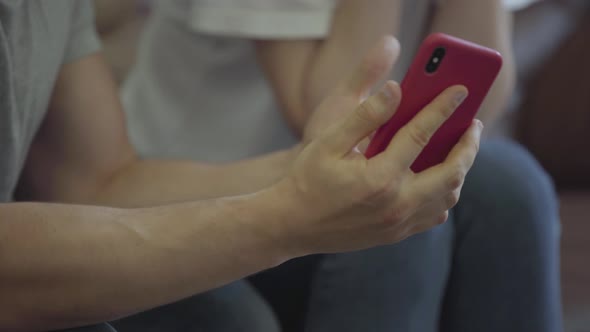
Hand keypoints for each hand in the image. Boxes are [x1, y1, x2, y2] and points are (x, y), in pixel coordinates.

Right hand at [271, 37, 481, 254]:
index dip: (443, 108)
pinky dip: (444, 195)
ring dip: (459, 171)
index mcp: (380, 177)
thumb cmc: (307, 180)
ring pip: (448, 197)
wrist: (292, 225)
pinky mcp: (395, 234)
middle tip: (473, 125)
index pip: (422, 135)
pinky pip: (434, 215)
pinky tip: (437, 180)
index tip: (460, 91)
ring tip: (458, 150)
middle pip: (451, 172)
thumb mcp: (329, 142)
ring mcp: (398, 223)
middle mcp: (396, 204)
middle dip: (468, 145)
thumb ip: (366, 116)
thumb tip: (397, 90)